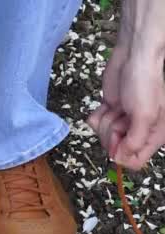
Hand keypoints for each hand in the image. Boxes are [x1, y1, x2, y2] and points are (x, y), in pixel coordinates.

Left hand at [88, 1, 164, 169]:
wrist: (133, 57)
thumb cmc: (146, 81)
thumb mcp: (145, 115)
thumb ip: (134, 141)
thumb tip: (119, 159)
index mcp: (153, 135)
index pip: (134, 161)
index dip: (122, 154)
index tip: (120, 138)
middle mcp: (137, 131)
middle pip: (115, 150)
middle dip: (113, 132)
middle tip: (122, 116)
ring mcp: (121, 122)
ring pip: (103, 137)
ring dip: (106, 121)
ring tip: (118, 107)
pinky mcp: (109, 112)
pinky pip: (94, 124)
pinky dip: (97, 114)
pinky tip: (107, 105)